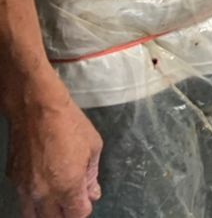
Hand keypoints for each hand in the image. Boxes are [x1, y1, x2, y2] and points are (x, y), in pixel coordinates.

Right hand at [8, 84, 102, 217]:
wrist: (36, 109)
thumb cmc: (70, 124)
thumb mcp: (93, 147)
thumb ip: (91, 175)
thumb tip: (92, 193)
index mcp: (67, 185)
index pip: (76, 214)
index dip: (84, 208)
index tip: (87, 198)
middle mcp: (43, 193)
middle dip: (66, 213)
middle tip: (73, 200)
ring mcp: (25, 188)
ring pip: (33, 215)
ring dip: (48, 212)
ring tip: (58, 200)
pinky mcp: (13, 180)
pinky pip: (23, 200)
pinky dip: (34, 200)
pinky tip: (44, 187)